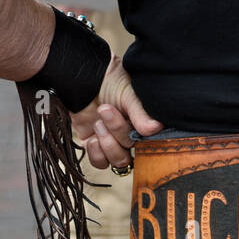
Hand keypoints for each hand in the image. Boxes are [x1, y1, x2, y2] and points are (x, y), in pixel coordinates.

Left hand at [70, 52, 162, 170]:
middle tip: (105, 109)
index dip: (145, 143)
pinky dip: (97, 153)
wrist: (83, 75)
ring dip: (108, 144)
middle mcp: (131, 137)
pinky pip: (100, 162)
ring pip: (118, 161)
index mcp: (144, 125)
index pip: (151, 146)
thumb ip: (141, 112)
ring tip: (98, 123)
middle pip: (134, 151)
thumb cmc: (109, 79)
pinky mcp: (95, 145)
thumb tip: (155, 128)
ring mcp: (113, 142)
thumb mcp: (129, 93)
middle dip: (118, 132)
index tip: (138, 128)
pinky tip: (93, 137)